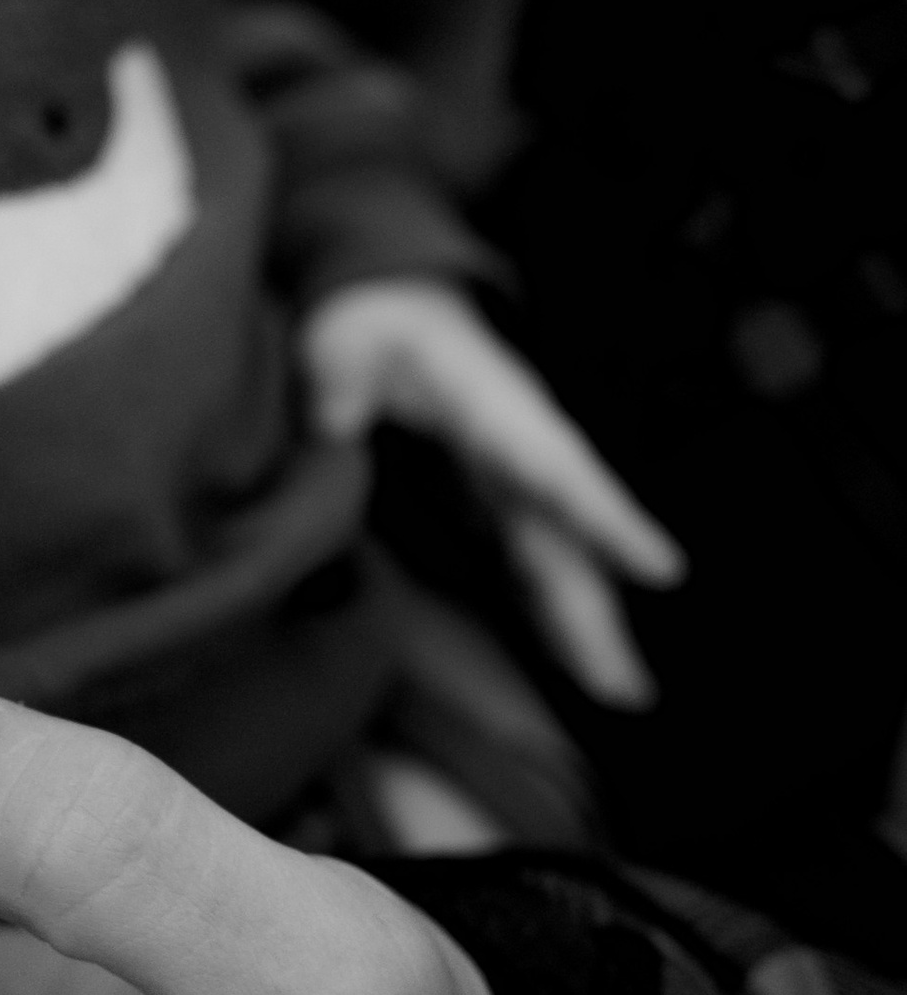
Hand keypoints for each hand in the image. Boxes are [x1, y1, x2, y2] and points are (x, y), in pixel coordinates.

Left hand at [302, 278, 684, 706]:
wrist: (384, 302)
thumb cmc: (372, 321)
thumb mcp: (347, 339)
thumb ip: (340, 381)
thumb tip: (333, 423)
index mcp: (494, 405)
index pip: (558, 466)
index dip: (606, 518)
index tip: (661, 567)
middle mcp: (520, 447)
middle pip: (566, 536)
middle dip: (596, 610)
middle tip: (628, 688)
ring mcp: (510, 476)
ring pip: (556, 556)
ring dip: (584, 623)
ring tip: (621, 691)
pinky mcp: (491, 495)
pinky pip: (529, 559)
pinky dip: (550, 607)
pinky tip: (573, 656)